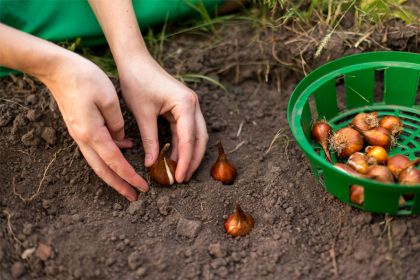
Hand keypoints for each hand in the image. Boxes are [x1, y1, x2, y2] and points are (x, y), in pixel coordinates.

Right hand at [44, 53, 147, 200]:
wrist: (57, 69)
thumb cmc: (85, 78)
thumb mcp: (109, 99)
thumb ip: (117, 123)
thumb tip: (122, 140)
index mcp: (93, 133)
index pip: (115, 162)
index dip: (130, 177)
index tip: (143, 188)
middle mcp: (83, 138)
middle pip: (103, 170)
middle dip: (119, 185)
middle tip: (134, 197)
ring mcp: (79, 134)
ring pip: (98, 162)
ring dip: (113, 174)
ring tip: (128, 183)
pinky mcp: (79, 128)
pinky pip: (95, 148)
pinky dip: (109, 156)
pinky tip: (123, 150)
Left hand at [117, 55, 207, 181]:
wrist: (134, 60)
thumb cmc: (137, 82)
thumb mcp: (143, 114)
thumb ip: (150, 140)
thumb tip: (152, 164)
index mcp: (186, 104)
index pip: (189, 139)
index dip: (185, 161)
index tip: (180, 177)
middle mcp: (193, 104)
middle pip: (199, 138)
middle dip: (193, 160)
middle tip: (183, 178)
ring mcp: (189, 105)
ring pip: (195, 135)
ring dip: (188, 153)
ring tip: (179, 171)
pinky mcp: (182, 107)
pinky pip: (186, 130)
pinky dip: (181, 144)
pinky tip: (174, 157)